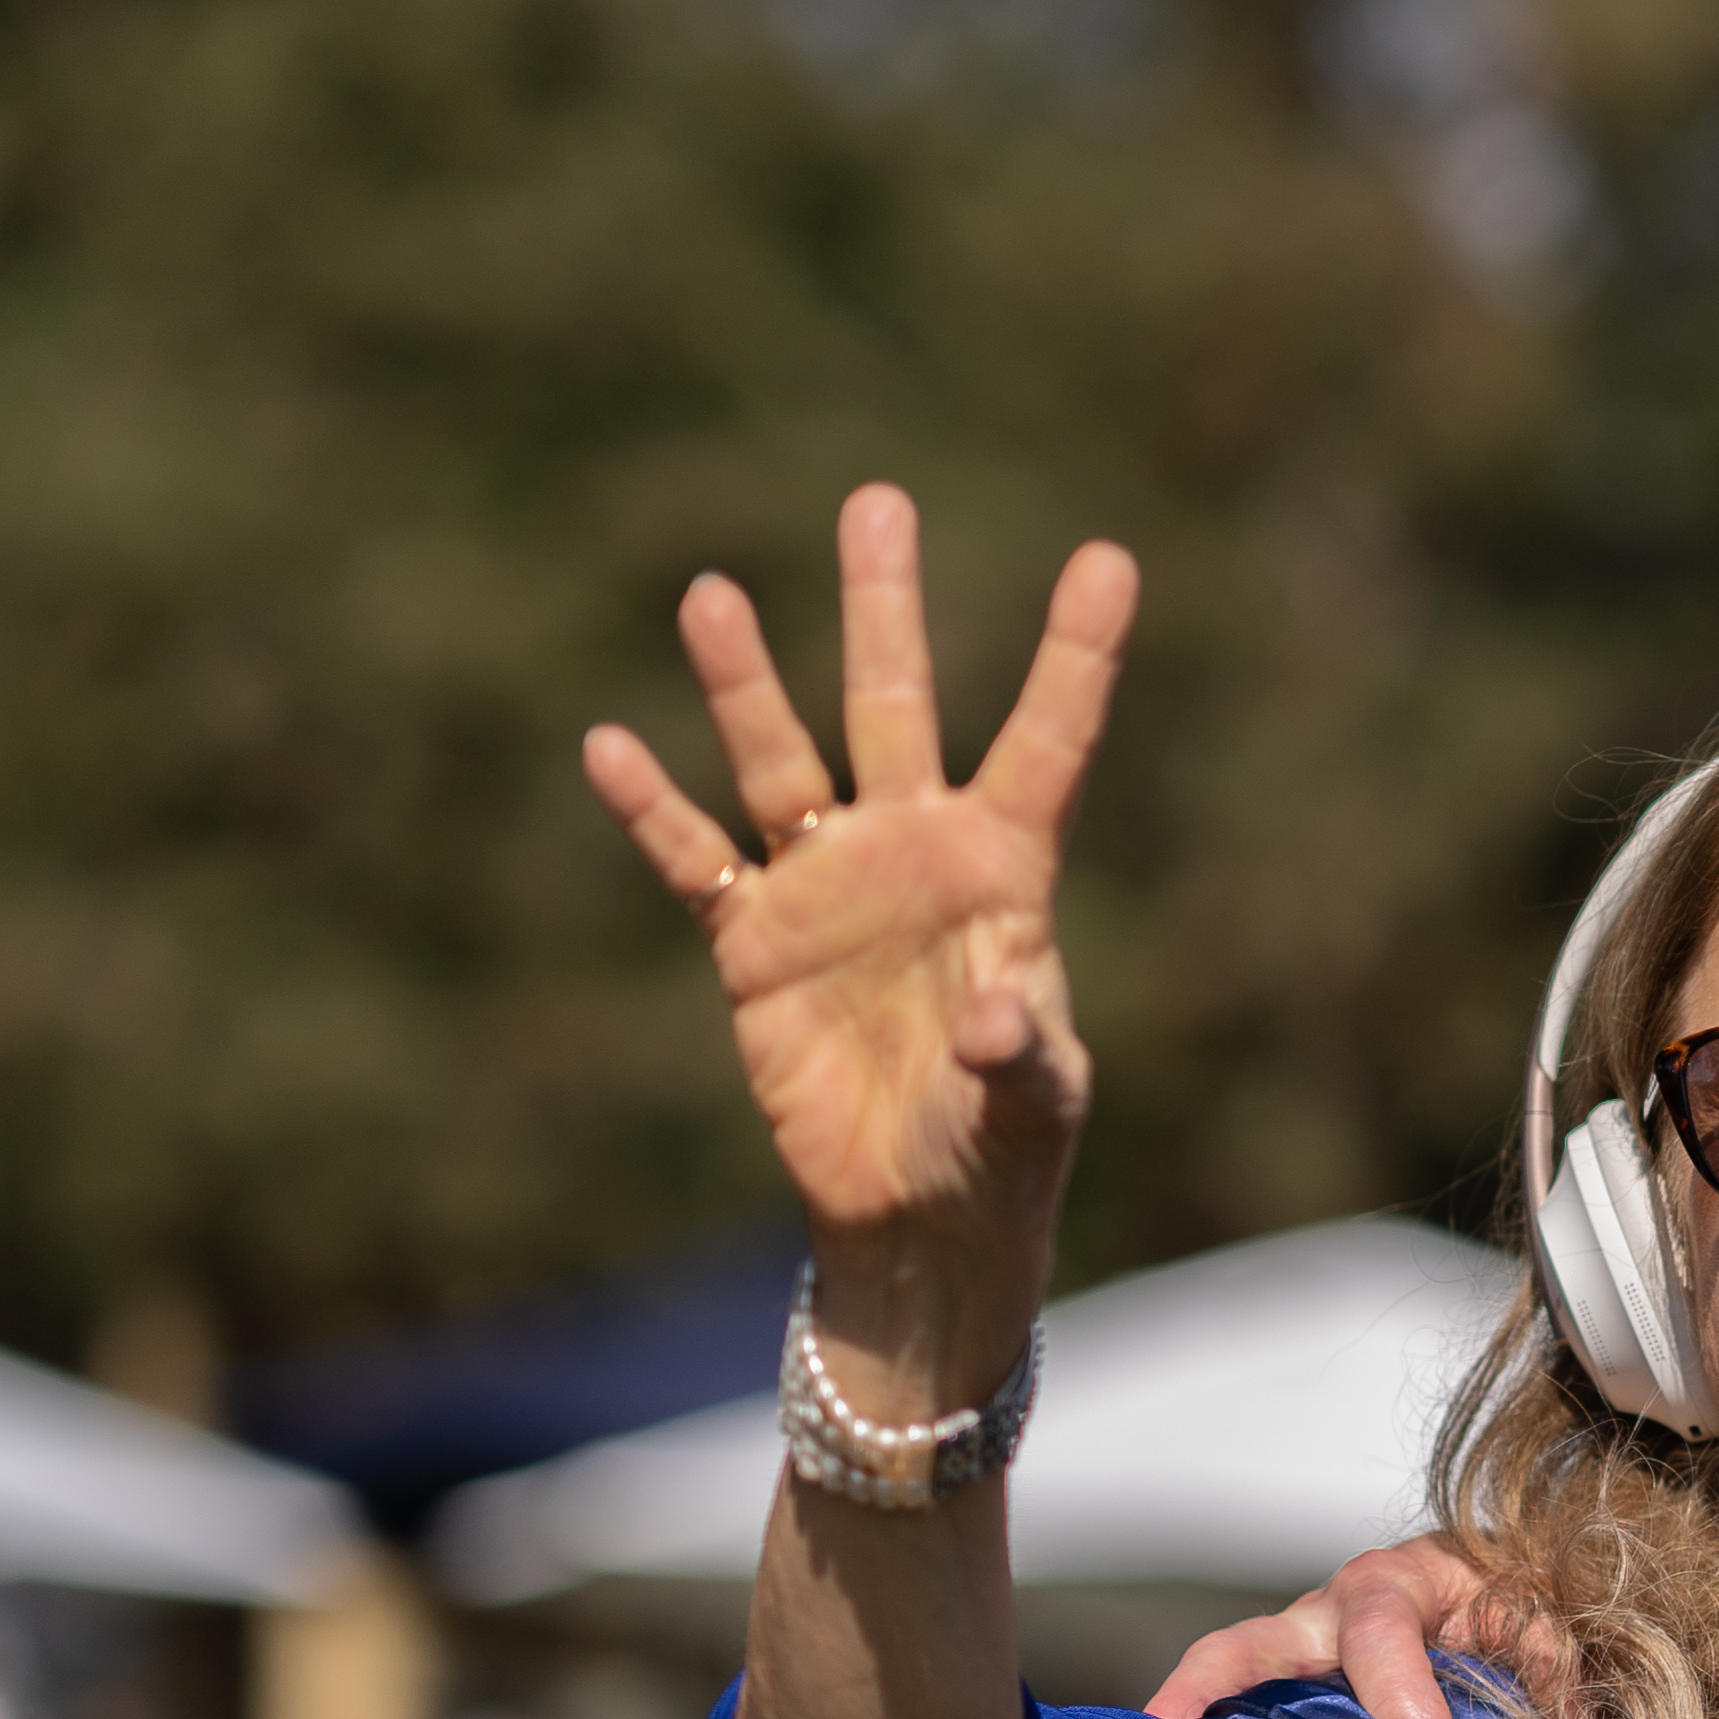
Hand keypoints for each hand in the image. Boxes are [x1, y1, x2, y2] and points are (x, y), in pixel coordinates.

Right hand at [579, 486, 1136, 1399]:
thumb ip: (1025, 1052)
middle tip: (879, 502)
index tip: (1110, 557)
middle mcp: (909, 853)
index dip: (1076, 655)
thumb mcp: (1036, 1104)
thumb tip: (995, 1016)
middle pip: (894, 707)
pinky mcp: (750, 942)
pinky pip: (694, 861)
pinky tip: (608, 748)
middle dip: (886, 610)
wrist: (917, 1217)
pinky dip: (652, 812)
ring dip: (745, 683)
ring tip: (711, 594)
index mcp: (1004, 871)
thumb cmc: (1002, 1152)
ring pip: (780, 759)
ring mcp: (824, 887)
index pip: (1047, 742)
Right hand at [1144, 1535, 1522, 1718]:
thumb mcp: (1550, 1625)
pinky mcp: (1293, 1697)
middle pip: (1245, 1647)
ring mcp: (1296, 1660)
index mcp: (1396, 1584)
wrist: (1503, 1582)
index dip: (1401, 1695)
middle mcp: (1326, 1617)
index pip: (1382, 1633)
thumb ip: (1557, 1677)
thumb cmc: (1517, 1599)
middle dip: (1208, 1689)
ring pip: (1227, 1688)